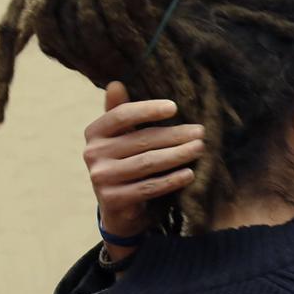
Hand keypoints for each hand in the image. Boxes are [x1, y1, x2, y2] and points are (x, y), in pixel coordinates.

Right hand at [84, 82, 204, 259]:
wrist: (118, 210)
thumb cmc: (125, 164)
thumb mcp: (121, 138)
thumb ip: (120, 113)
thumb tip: (116, 83)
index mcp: (94, 133)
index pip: (121, 115)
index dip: (148, 110)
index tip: (175, 107)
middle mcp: (93, 153)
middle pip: (141, 140)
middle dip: (175, 135)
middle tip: (200, 132)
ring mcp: (101, 178)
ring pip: (147, 163)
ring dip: (178, 155)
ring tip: (200, 149)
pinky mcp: (113, 199)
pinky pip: (149, 187)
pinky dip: (172, 180)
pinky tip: (190, 174)